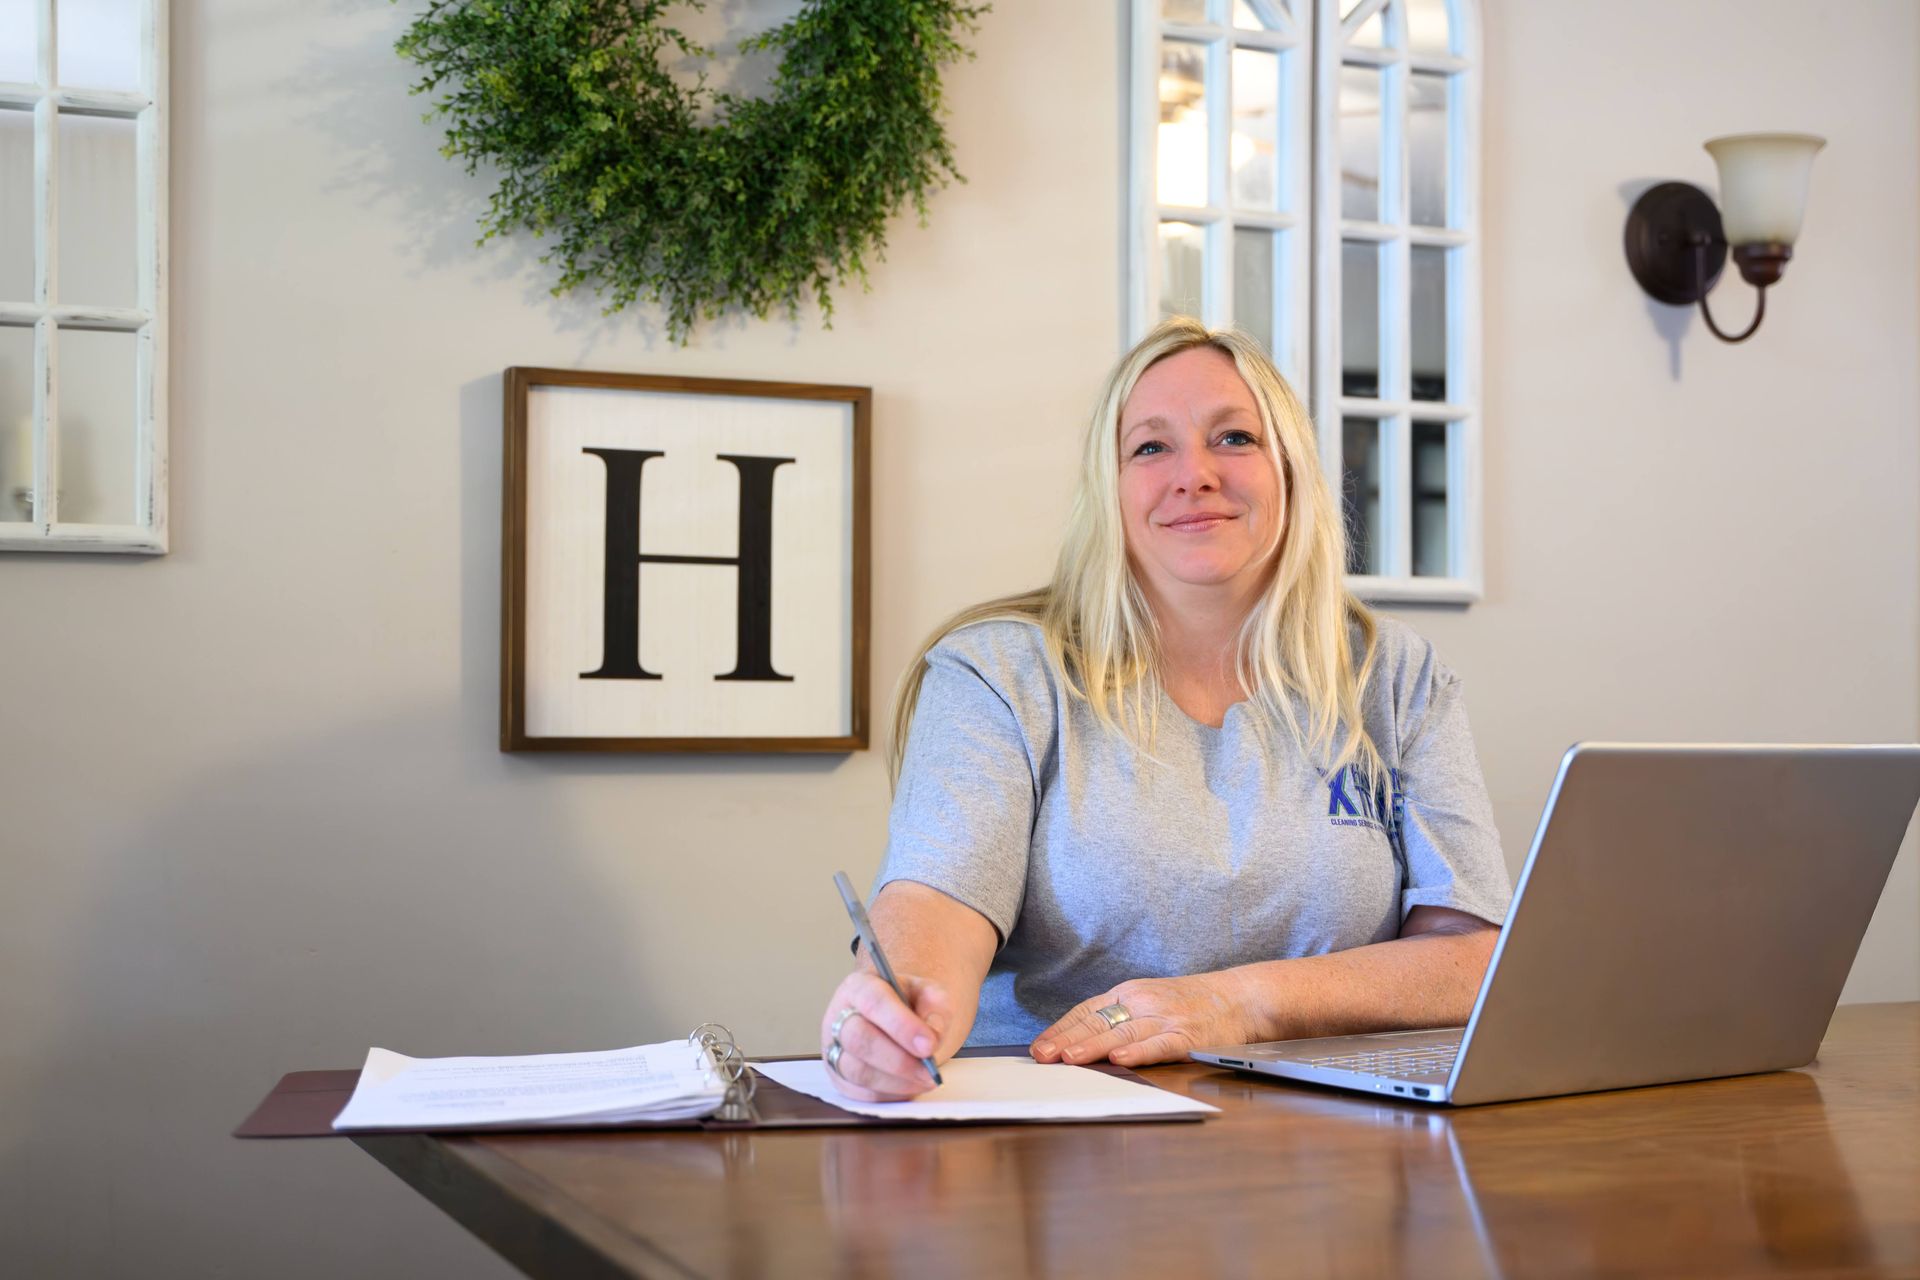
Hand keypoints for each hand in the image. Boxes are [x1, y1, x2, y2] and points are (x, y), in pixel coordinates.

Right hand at [819, 970, 953, 1101]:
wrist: (899, 1017)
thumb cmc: (910, 1004)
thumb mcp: (928, 993)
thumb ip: (935, 1006)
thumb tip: (932, 1036)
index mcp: (859, 987)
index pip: (873, 1002)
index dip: (901, 1025)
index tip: (929, 1045)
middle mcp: (839, 1016)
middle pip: (858, 1039)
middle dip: (898, 1060)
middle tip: (929, 1070)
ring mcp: (834, 1049)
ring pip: (857, 1071)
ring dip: (896, 1081)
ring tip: (925, 1078)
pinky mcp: (840, 1078)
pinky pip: (862, 1093)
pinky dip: (891, 1094)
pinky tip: (912, 1085)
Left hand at [1029, 973, 1250, 1068]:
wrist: (1240, 997)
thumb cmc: (1191, 1002)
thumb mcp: (1150, 1000)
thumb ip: (1120, 1016)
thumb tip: (1081, 1039)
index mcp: (1129, 993)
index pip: (1086, 1010)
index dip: (1060, 1029)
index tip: (1038, 1047)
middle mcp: (1142, 1002)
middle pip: (1098, 1021)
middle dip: (1066, 1040)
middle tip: (1041, 1057)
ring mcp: (1165, 1018)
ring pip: (1122, 1032)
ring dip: (1093, 1046)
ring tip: (1069, 1058)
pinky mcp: (1188, 1036)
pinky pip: (1160, 1044)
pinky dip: (1139, 1052)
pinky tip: (1120, 1058)